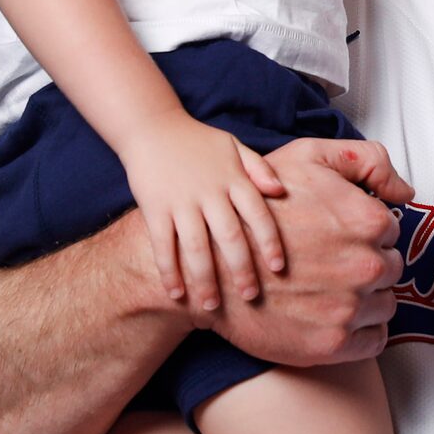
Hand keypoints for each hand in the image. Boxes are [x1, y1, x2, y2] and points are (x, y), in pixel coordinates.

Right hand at [121, 116, 290, 311]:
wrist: (151, 126)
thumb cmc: (197, 141)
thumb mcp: (234, 146)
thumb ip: (259, 169)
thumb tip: (282, 191)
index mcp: (233, 179)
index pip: (258, 214)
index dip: (269, 242)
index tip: (278, 269)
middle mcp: (209, 192)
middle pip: (230, 236)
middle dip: (241, 269)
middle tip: (250, 297)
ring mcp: (180, 201)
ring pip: (195, 247)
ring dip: (204, 279)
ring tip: (211, 306)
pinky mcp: (154, 207)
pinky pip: (163, 244)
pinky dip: (168, 270)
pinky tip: (176, 294)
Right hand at [205, 137, 408, 368]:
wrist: (209, 266)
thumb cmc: (257, 209)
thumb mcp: (308, 158)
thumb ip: (367, 161)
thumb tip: (405, 192)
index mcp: (367, 221)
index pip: (391, 231)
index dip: (365, 231)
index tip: (339, 236)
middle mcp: (366, 266)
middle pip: (391, 268)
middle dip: (367, 263)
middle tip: (332, 263)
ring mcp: (350, 308)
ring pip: (386, 305)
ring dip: (366, 298)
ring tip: (329, 289)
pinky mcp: (333, 344)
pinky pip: (374, 340)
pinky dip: (361, 331)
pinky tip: (333, 316)